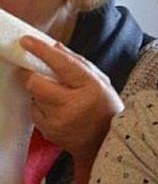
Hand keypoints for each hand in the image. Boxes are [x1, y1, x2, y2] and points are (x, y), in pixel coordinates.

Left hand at [19, 36, 122, 162]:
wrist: (105, 142)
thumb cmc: (105, 108)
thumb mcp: (101, 81)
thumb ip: (78, 62)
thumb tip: (54, 47)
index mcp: (90, 88)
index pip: (63, 64)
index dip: (43, 51)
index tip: (27, 41)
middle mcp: (73, 105)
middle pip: (37, 84)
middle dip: (32, 75)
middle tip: (34, 71)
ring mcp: (59, 121)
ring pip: (34, 98)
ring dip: (40, 93)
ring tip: (57, 96)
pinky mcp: (49, 132)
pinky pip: (34, 113)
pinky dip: (41, 107)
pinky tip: (56, 110)